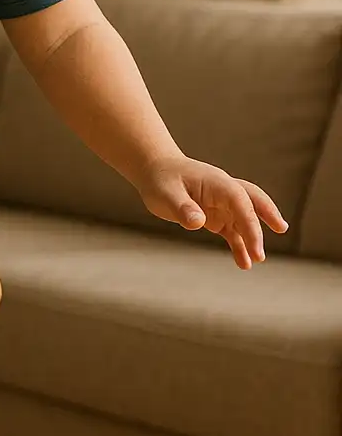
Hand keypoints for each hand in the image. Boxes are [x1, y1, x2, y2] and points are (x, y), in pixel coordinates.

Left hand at [137, 155, 287, 269]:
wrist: (155, 171)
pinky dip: (239, 246)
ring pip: (245, 220)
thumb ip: (182, 208)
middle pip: (253, 202)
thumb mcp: (166, 194)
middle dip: (267, 215)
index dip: (251, 222)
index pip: (241, 202)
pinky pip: (233, 231)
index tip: (255, 244)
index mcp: (217, 183)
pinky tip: (244, 263)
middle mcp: (224, 192)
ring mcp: (222, 204)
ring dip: (252, 238)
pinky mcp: (216, 216)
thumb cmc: (161, 179)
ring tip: (258, 259)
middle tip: (281, 229)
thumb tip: (197, 222)